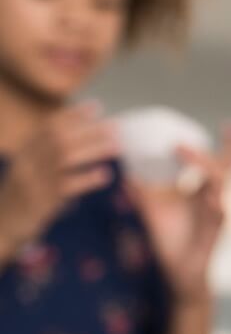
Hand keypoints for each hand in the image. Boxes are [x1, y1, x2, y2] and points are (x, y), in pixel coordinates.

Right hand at [0, 103, 118, 255]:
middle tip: (115, 126)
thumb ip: (47, 156)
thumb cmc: (21, 199)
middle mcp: (27, 163)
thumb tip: (81, 141)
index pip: (48, 127)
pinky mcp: (41, 202)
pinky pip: (67, 186)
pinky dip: (88, 179)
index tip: (96, 106)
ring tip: (116, 146)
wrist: (1, 227)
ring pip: (65, 158)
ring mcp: (33, 182)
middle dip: (89, 130)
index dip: (73, 115)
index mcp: (24, 153)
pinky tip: (105, 175)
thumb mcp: (30, 172)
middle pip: (59, 139)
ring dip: (93, 150)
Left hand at [132, 123, 230, 302]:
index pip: (218, 163)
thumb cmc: (170, 240)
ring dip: (208, 170)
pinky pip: (219, 214)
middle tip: (184, 142)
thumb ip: (142, 193)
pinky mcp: (216, 231)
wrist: (179, 272)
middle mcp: (214, 199)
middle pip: (224, 168)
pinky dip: (214, 204)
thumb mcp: (152, 211)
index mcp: (203, 192)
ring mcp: (218, 214)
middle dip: (214, 151)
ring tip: (190, 155)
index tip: (229, 123)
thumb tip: (125, 173)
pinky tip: (210, 196)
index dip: (226, 145)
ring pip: (220, 186)